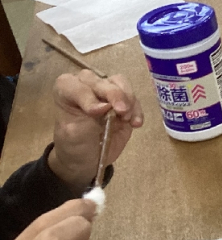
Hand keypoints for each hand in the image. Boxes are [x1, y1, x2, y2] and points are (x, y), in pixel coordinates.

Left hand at [48, 72, 142, 189]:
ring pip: (120, 82)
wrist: (89, 158)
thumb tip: (107, 106)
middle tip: (122, 111)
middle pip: (101, 81)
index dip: (87, 97)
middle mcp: (86, 85)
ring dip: (127, 99)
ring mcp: (106, 91)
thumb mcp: (74, 135)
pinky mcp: (124, 100)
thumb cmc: (75, 145)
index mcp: (67, 90)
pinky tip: (136, 124)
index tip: (97, 113)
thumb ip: (86, 119)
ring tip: (127, 119)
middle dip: (113, 94)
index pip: (76, 86)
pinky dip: (137, 110)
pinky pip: (134, 98)